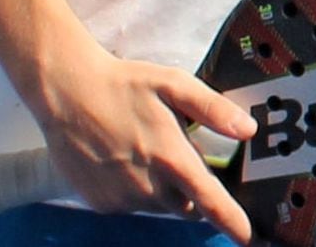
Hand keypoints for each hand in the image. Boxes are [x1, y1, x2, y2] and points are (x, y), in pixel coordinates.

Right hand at [34, 49, 256, 240]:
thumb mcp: (173, 83)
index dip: (231, 221)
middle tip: (179, 155)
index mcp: (170, 157)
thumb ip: (212, 109)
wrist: (67, 93)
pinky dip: (136, 189)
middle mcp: (147, 186)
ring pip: (158, 205)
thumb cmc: (124, 84)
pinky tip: (124, 158)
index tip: (246, 238)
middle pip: (185, 205)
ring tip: (146, 149)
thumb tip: (247, 129)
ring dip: (162, 188)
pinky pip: (131, 205)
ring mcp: (121, 198)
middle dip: (191, 190)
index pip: (209, 200)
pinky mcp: (101, 204)